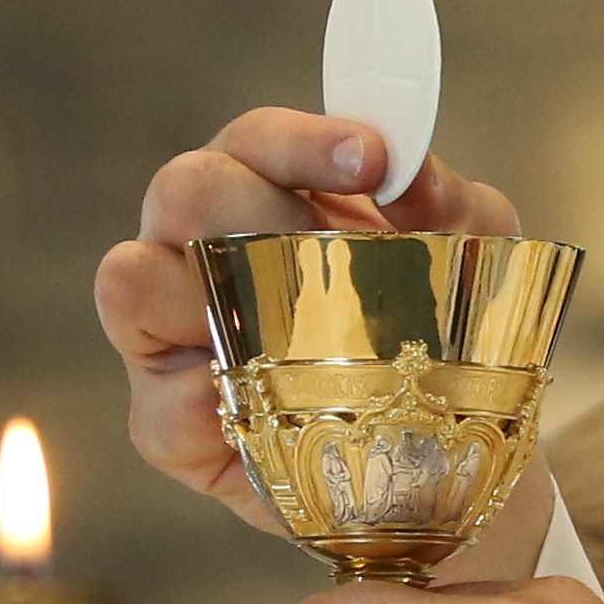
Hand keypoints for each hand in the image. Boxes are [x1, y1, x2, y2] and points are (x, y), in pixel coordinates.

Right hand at [93, 109, 528, 547]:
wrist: (445, 461)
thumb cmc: (437, 340)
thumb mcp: (472, 263)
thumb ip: (454, 206)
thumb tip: (414, 177)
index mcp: (265, 196)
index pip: (254, 141)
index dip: (301, 141)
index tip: (373, 159)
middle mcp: (201, 251)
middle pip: (182, 189)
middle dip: (259, 207)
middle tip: (337, 250)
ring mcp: (172, 336)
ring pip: (131, 281)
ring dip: (214, 293)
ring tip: (303, 328)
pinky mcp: (167, 425)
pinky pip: (162, 401)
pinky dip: (216, 400)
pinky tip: (281, 406)